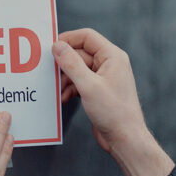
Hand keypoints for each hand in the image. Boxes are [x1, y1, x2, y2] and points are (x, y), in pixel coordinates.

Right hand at [52, 28, 148, 151]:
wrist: (125, 138)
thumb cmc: (114, 113)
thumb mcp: (88, 86)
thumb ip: (71, 64)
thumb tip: (58, 46)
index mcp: (112, 56)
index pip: (87, 37)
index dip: (68, 39)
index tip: (51, 47)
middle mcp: (109, 64)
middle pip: (80, 53)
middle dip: (64, 64)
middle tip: (50, 72)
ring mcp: (104, 77)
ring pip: (78, 68)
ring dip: (65, 78)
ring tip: (58, 89)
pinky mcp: (98, 90)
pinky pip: (80, 81)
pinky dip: (70, 88)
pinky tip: (65, 97)